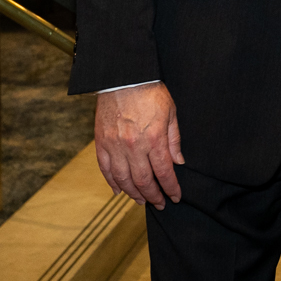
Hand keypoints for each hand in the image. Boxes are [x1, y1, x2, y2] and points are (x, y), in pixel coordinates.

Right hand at [95, 82, 183, 208]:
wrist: (124, 77)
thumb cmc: (151, 92)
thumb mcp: (171, 113)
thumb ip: (174, 140)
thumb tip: (178, 162)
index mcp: (154, 139)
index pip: (164, 172)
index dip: (170, 188)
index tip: (175, 197)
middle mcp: (134, 146)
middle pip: (143, 181)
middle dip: (153, 195)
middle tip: (159, 204)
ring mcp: (115, 146)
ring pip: (123, 179)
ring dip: (133, 193)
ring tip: (140, 200)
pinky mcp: (101, 142)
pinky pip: (106, 169)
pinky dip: (112, 182)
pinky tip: (119, 191)